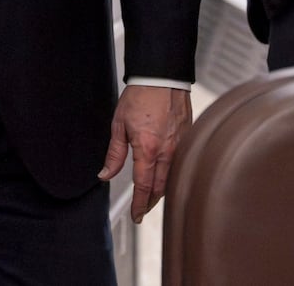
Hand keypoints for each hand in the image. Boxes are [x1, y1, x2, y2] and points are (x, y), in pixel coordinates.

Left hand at [98, 85, 192, 222]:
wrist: (162, 76)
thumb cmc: (141, 96)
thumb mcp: (119, 125)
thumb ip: (114, 154)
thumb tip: (105, 174)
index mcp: (148, 149)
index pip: (143, 187)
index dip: (138, 205)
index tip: (135, 216)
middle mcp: (167, 151)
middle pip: (160, 188)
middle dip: (150, 202)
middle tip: (142, 209)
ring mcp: (181, 146)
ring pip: (172, 178)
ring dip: (162, 190)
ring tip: (152, 195)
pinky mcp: (189, 138)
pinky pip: (182, 163)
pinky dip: (173, 174)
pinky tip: (167, 174)